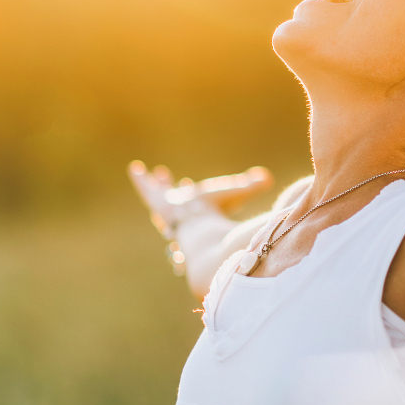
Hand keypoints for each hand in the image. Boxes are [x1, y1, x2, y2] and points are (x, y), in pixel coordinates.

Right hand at [128, 161, 273, 237]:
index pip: (206, 205)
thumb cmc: (222, 215)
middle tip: (170, 178)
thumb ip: (252, 186)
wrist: (203, 235)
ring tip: (155, 174)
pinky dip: (142, 181)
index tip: (199, 191)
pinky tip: (135, 169)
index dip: (205, 198)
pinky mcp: (160, 207)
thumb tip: (269, 179)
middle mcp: (189, 216)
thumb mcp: (238, 193)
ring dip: (159, 186)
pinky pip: (149, 192)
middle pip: (181, 201)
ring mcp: (173, 212)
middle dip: (176, 190)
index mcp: (207, 215)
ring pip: (163, 197)